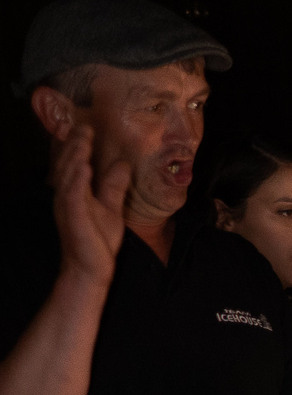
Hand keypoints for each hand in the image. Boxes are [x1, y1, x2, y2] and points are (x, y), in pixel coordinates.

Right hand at [49, 121, 129, 286]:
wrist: (92, 269)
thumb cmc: (98, 240)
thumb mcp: (111, 208)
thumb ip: (114, 186)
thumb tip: (122, 163)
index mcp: (75, 192)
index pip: (75, 163)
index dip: (78, 144)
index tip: (87, 126)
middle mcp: (67, 196)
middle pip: (68, 165)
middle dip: (75, 144)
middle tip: (83, 125)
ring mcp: (68, 206)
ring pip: (69, 175)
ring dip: (75, 156)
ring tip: (83, 139)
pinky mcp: (73, 218)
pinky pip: (74, 196)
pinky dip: (79, 181)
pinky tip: (85, 167)